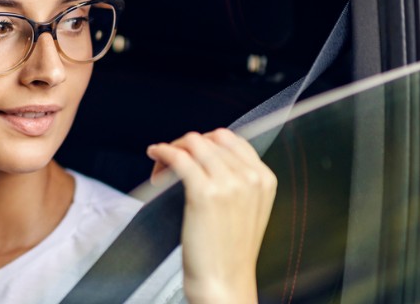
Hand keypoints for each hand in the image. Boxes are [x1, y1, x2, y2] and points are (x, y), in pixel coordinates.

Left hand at [146, 129, 276, 302]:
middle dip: (186, 145)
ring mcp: (228, 183)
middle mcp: (249, 177)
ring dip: (172, 149)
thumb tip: (209, 157)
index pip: (231, 139)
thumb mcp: (248, 209)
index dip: (206, 142)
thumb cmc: (229, 252)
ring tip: (161, 168)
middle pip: (210, 138)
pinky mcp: (203, 192)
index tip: (189, 152)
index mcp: (264, 178)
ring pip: (193, 143)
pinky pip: (179, 157)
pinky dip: (163, 151)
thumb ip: (238, 181)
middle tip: (170, 162)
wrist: (224, 281)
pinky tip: (155, 155)